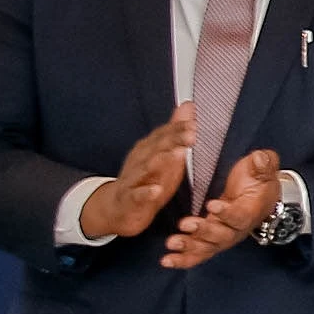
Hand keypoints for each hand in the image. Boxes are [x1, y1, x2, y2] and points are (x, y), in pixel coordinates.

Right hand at [79, 106, 194, 240]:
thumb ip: (176, 131)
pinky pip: (137, 195)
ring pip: (146, 168)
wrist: (119, 208)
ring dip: (161, 161)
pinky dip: (146, 192)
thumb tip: (188, 105)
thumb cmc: (146, 179)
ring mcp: (133, 179)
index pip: (163, 135)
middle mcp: (139, 161)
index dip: (177, 129)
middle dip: (173, 140)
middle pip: (156, 148)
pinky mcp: (129, 199)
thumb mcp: (165, 154)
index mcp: (148, 149)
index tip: (193, 124)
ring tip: (176, 154)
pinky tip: (156, 190)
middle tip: (191, 134)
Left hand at [160, 148, 281, 269]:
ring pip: (208, 247)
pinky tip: (166, 261)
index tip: (212, 205)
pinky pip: (198, 254)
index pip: (240, 215)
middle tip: (185, 224)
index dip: (227, 213)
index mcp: (251, 211)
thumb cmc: (256, 179)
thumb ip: (264, 162)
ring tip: (172, 243)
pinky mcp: (209, 241)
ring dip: (190, 246)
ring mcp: (222, 237)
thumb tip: (259, 158)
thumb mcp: (262, 166)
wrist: (257, 194)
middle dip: (204, 231)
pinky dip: (183, 259)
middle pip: (222, 236)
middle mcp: (237, 229)